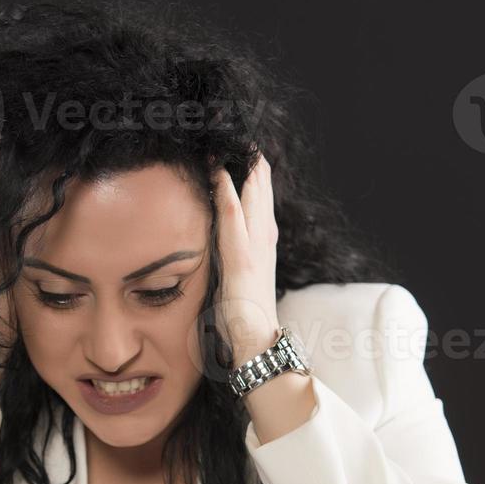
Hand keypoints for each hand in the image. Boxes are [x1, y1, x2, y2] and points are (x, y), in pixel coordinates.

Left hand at [210, 152, 280, 367]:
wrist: (258, 345)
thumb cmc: (244, 321)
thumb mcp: (238, 283)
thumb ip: (233, 264)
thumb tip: (220, 255)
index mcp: (262, 248)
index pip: (258, 205)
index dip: (253, 179)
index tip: (245, 155)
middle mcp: (264, 243)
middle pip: (261, 195)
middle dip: (253, 166)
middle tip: (245, 138)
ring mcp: (255, 250)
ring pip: (251, 200)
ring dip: (243, 171)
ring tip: (236, 145)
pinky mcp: (242, 261)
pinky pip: (234, 221)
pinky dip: (228, 196)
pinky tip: (221, 176)